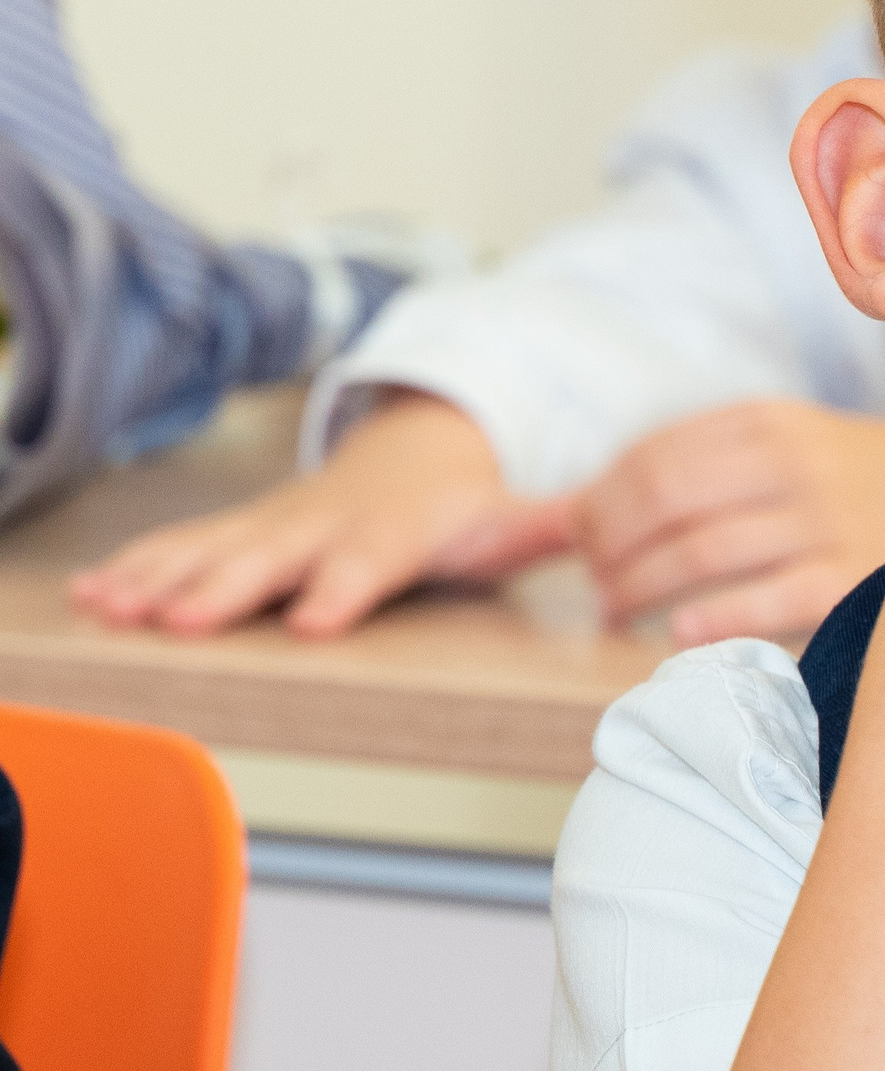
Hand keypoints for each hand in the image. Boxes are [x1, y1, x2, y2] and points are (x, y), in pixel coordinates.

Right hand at [67, 392, 569, 635]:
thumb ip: (551, 525)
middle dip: (224, 590)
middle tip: (180, 620)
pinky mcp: (240, 533)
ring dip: (159, 581)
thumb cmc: (463, 505)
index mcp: (391, 529)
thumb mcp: (514, 514)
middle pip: (270, 561)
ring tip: (112, 609)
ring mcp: (275, 527)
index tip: (313, 619)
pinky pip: (180, 549)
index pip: (368, 562)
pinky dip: (134, 569)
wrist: (416, 450)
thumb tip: (606, 531)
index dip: (341, 587)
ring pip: (211, 553)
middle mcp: (323, 526)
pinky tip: (92, 596)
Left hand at [569, 402, 884, 644]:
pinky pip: (764, 601)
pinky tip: (680, 634)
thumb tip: (558, 516)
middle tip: (594, 582)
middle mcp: (794, 463)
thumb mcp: (779, 447)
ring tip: (615, 611)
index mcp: (768, 424)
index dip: (598, 505)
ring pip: (700, 551)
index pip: (650, 459)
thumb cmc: (846, 484)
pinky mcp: (852, 580)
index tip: (580, 540)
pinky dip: (710, 619)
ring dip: (638, 587)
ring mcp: (825, 521)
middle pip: (663, 501)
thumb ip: (683, 468)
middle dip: (609, 548)